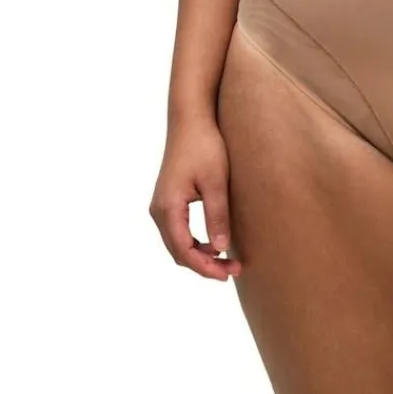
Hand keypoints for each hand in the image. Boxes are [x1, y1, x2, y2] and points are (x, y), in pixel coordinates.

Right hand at [149, 115, 241, 280]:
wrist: (190, 119)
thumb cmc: (205, 146)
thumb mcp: (216, 181)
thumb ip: (217, 215)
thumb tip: (221, 248)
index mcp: (168, 208)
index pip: (183, 251)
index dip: (205, 267)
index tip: (228, 274)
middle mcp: (159, 210)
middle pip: (178, 252)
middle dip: (204, 265)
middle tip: (233, 269)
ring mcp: (161, 206)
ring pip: (177, 244)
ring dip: (199, 255)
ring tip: (227, 260)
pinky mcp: (168, 200)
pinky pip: (178, 231)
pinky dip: (194, 243)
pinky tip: (214, 242)